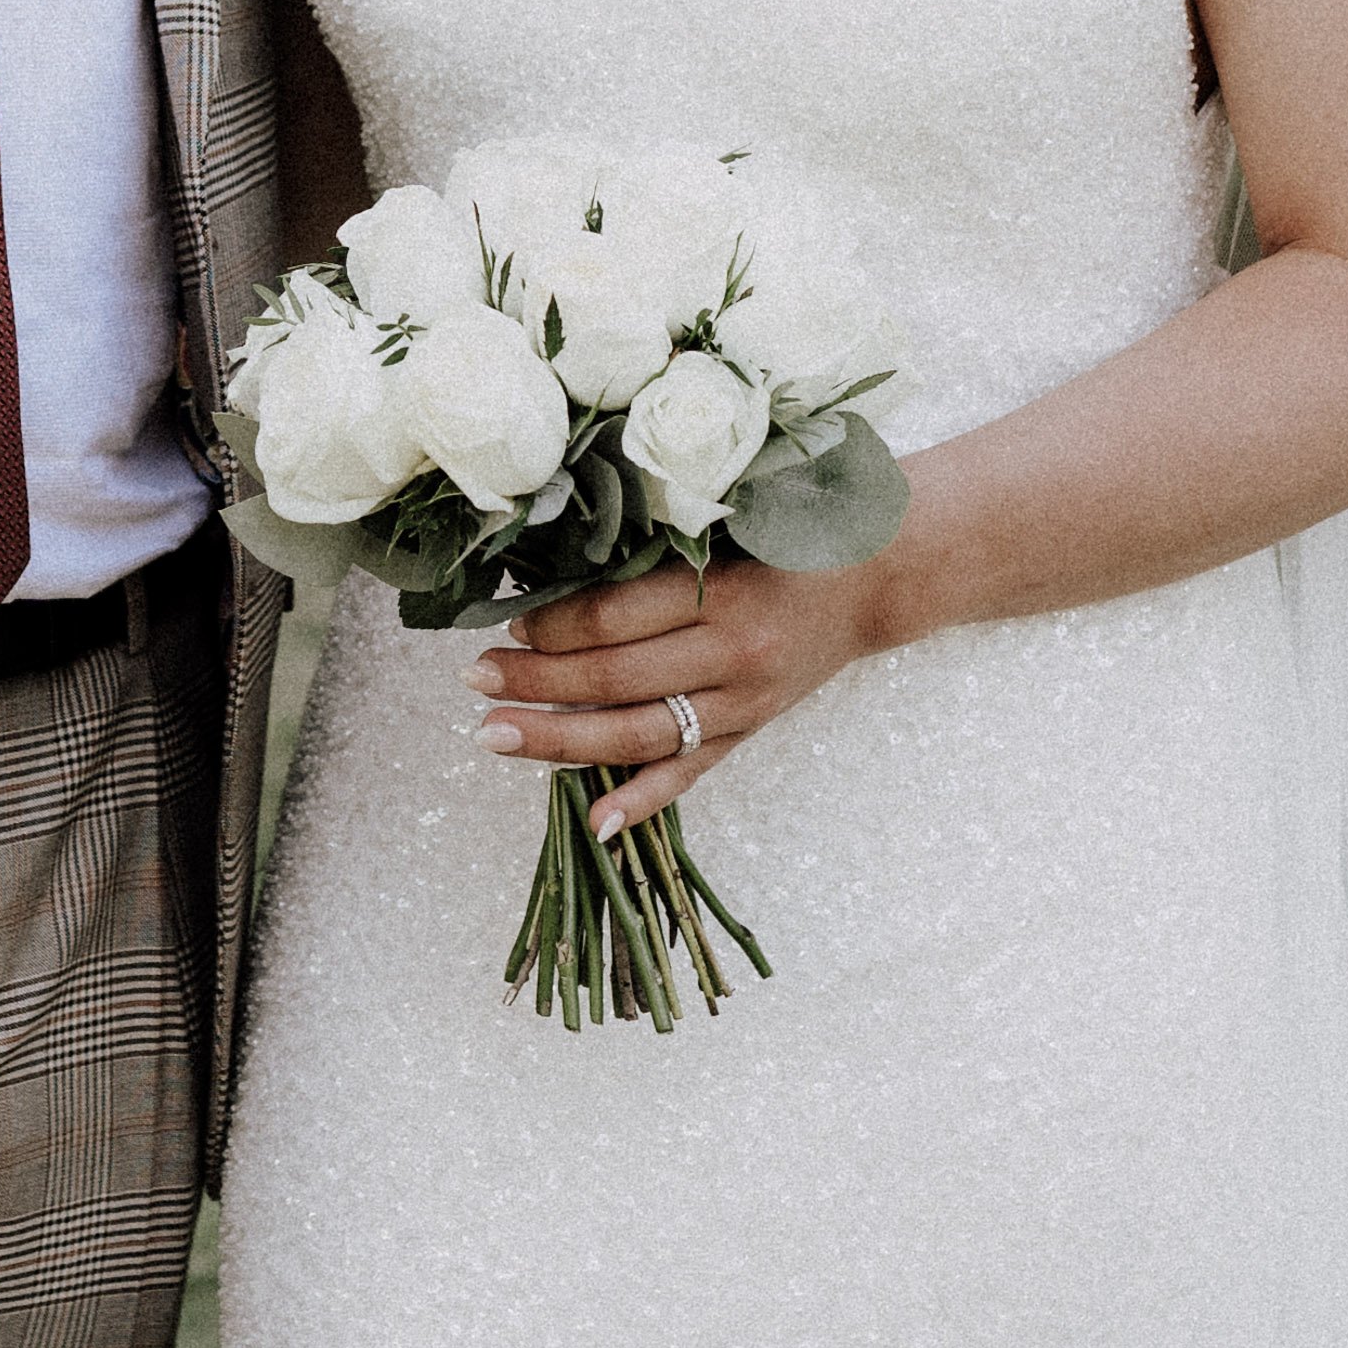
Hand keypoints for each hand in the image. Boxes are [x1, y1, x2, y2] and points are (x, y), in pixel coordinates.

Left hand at [472, 551, 904, 832]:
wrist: (872, 576)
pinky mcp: (748, 733)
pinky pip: (688, 774)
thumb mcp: (724, 524)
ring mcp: (742, 703)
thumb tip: (551, 570)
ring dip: (559, 740)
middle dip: (535, 682)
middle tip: (474, 680)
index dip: (551, 626)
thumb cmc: (785, 535)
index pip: (614, 620)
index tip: (508, 622)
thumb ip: (653, 548)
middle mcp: (732, 653)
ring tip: (494, 735)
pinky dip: (640, 801)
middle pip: (613, 679)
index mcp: (721, 589)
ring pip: (637, 734)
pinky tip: (593, 823)